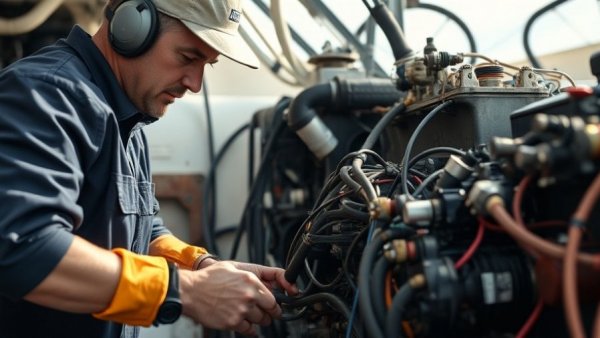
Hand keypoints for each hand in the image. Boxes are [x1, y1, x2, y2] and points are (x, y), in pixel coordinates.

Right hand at [179, 261, 294, 335]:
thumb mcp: (234, 266)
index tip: (275, 306)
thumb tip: (271, 281)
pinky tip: (245, 324)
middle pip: (271, 311)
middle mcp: (249, 296)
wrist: (190, 291)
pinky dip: (250, 329)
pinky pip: (249, 330)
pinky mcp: (232, 322)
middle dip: (270, 313)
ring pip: (261, 321)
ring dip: (257, 319)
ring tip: (248, 313)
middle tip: (265, 312)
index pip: (274, 297)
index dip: (275, 303)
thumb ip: (254, 274)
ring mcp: (241, 310)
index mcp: (251, 280)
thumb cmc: (209, 278)